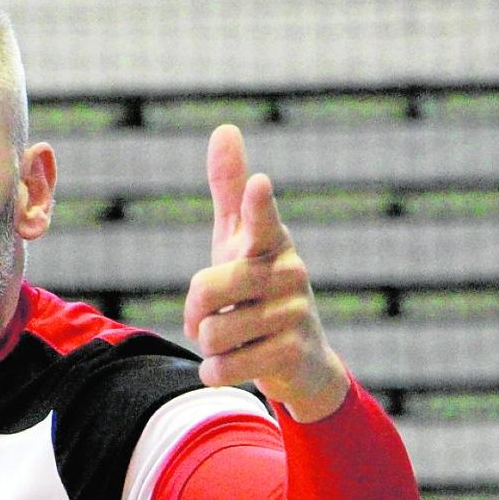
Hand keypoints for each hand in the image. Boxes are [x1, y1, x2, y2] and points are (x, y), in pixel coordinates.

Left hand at [183, 124, 348, 421]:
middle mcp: (289, 272)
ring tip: (237, 340)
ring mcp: (294, 313)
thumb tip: (225, 127)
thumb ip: (230, 190)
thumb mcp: (239, 240)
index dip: (257, 204)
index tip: (259, 184)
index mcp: (271, 242)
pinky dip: (216, 371)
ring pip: (210, 333)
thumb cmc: (258, 287)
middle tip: (216, 315)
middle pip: (206, 289)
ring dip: (209, 346)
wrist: (301, 361)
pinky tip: (238, 364)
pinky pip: (221, 367)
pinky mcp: (291, 353)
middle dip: (196, 311)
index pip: (261, 219)